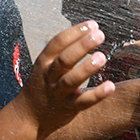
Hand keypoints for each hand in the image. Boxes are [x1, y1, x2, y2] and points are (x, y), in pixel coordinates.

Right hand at [19, 21, 112, 139]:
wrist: (28, 115)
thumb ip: (64, 51)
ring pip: (71, 80)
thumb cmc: (43, 85)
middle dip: (82, 46)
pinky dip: (97, 95)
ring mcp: (58, 93)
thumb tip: (89, 31)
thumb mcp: (46, 65)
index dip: (75, 32)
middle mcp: (49, 76)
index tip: (92, 24)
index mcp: (44, 62)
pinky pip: (83, 102)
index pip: (58, 42)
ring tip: (102, 57)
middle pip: (64, 59)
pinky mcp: (67, 108)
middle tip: (100, 34)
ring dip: (86, 68)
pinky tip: (111, 86)